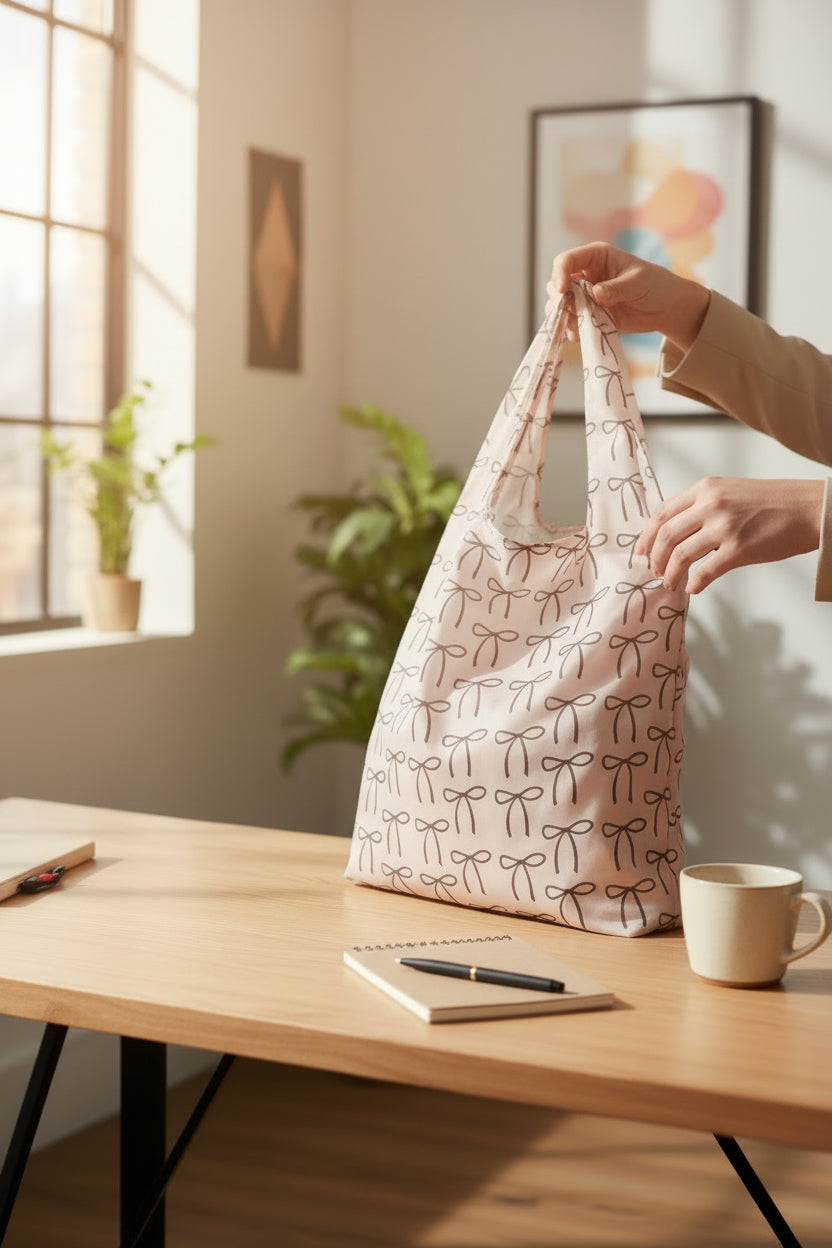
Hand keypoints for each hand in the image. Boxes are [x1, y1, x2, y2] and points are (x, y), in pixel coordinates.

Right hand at [547, 242, 709, 351]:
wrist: (666, 308)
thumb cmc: (655, 285)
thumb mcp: (637, 282)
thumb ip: (615, 288)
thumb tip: (594, 294)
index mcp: (595, 257)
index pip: (566, 261)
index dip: (559, 275)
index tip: (561, 291)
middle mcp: (586, 275)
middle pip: (556, 284)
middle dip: (558, 300)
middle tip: (569, 312)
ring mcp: (585, 297)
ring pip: (560, 306)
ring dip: (563, 317)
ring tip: (576, 326)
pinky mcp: (589, 316)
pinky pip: (572, 323)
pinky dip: (572, 330)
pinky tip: (580, 335)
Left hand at [634, 477, 824, 593]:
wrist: (807, 508)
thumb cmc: (772, 503)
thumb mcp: (729, 492)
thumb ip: (701, 507)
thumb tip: (675, 534)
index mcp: (705, 489)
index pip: (662, 513)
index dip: (646, 536)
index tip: (640, 551)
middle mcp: (711, 505)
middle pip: (666, 535)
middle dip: (654, 558)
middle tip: (654, 571)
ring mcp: (724, 527)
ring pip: (680, 555)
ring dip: (671, 573)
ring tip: (671, 583)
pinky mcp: (739, 549)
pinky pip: (705, 571)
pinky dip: (694, 583)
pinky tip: (693, 588)